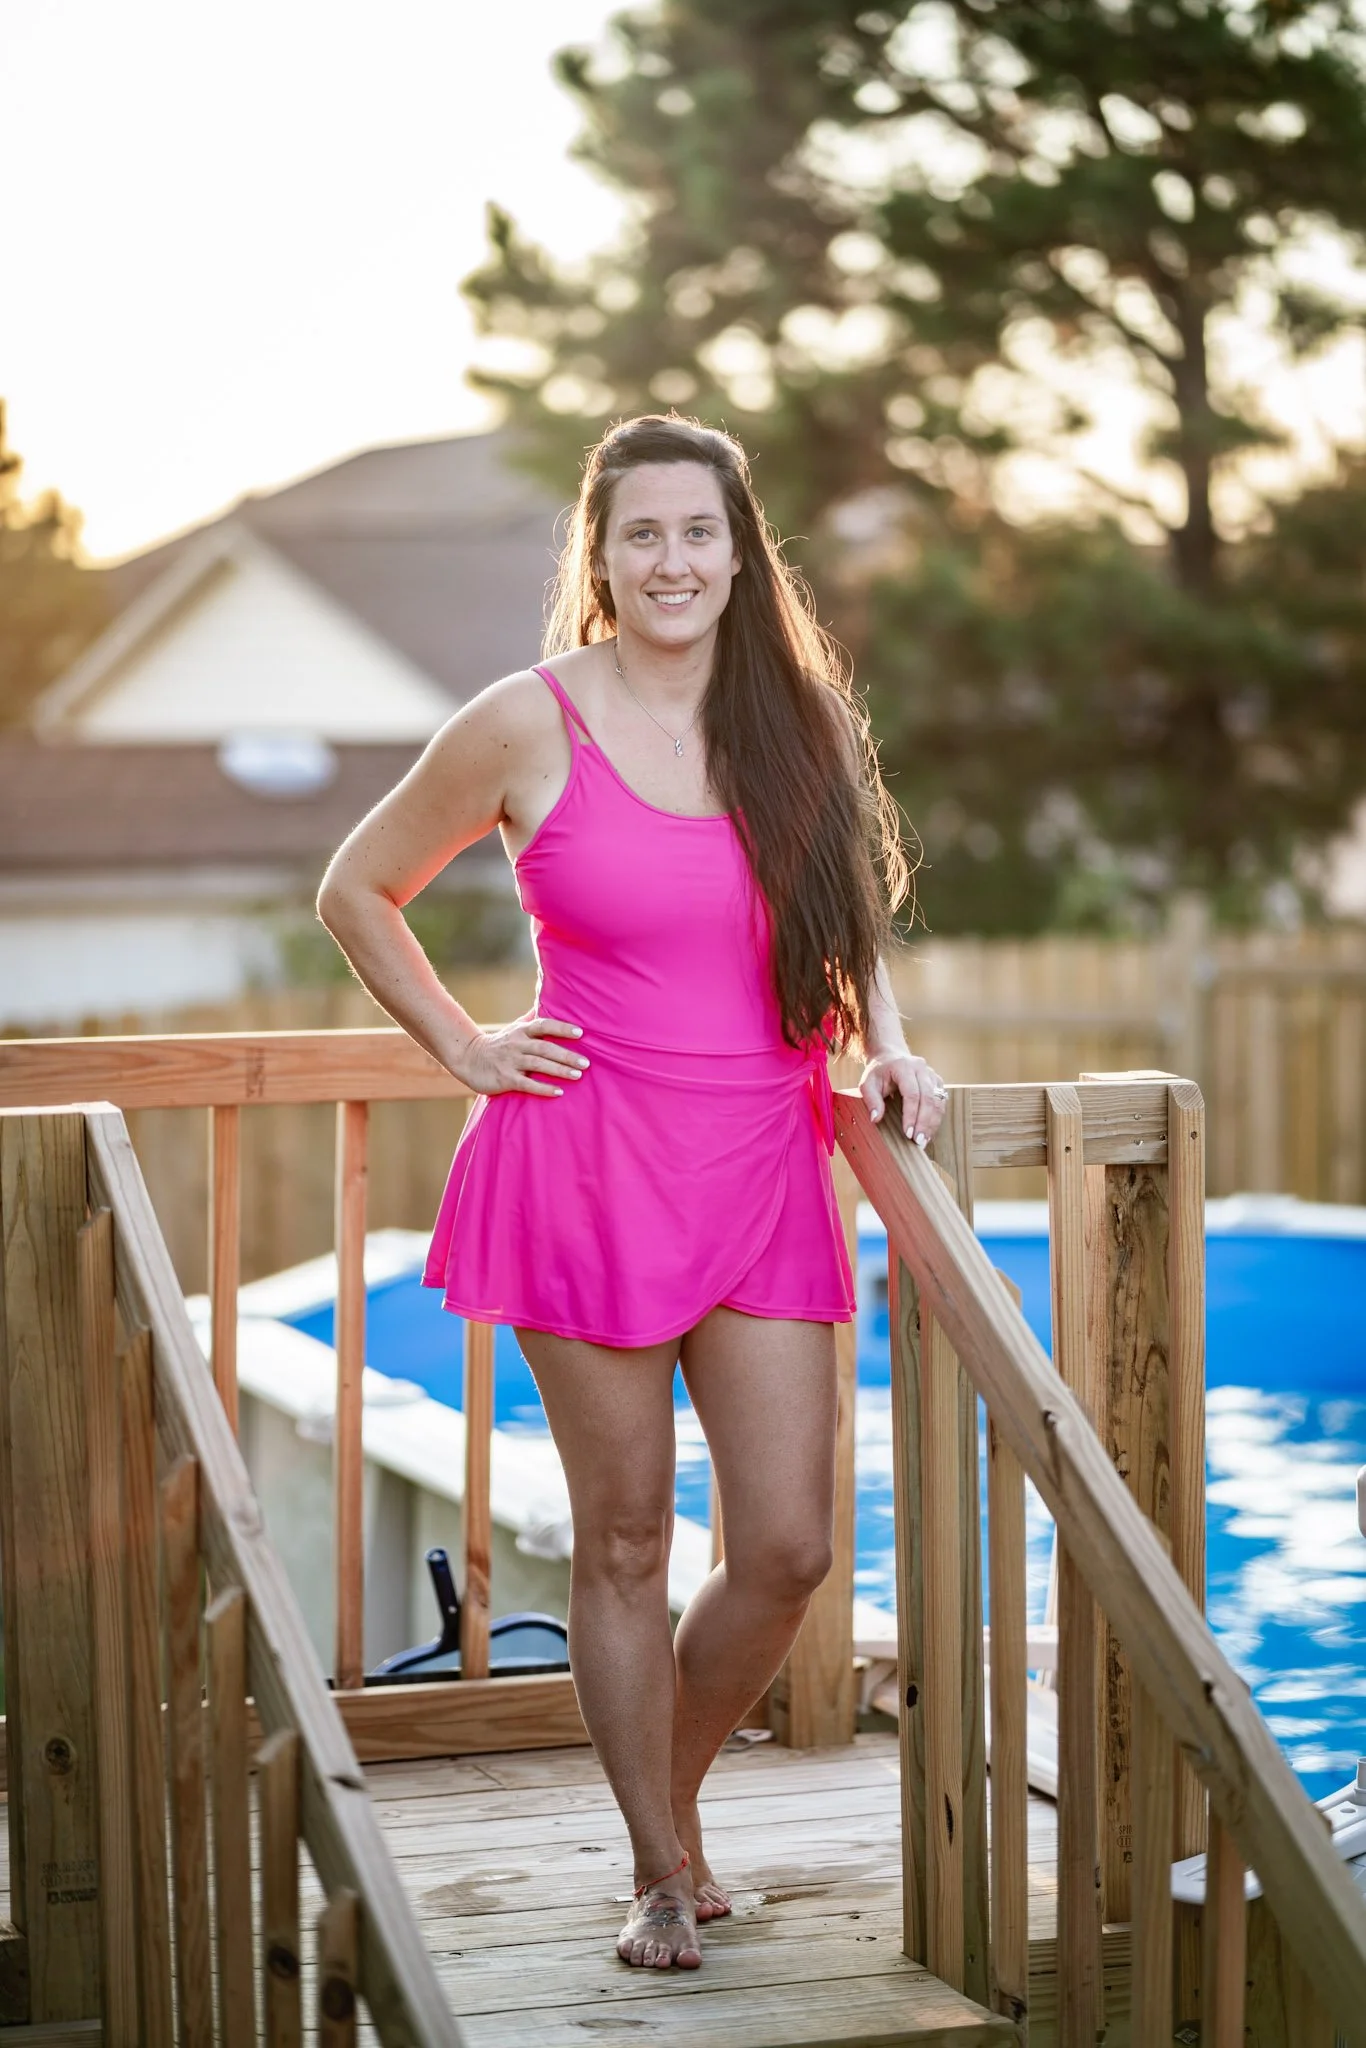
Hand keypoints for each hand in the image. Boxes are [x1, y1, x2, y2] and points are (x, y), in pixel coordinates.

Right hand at [452, 1016, 588, 1097]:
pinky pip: (527, 1084)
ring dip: (559, 1070)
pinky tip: (558, 1091)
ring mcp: (511, 1062)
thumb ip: (531, 1018)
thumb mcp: (514, 1028)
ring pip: (538, 1065)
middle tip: (586, 1063)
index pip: (544, 1026)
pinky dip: (543, 1088)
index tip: (580, 1033)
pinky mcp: (505, 1078)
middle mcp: (517, 1044)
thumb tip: (547, 998)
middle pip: (545, 1048)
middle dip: (566, 1055)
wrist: (469, 1060)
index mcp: (521, 1031)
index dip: (562, 1029)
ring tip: (578, 1075)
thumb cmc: (499, 1044)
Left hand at [859, 1048, 947, 1148]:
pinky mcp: (937, 1082)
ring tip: (925, 1140)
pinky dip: (936, 1118)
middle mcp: (921, 1069)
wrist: (890, 1057)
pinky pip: (941, 1101)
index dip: (911, 1115)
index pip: (912, 1093)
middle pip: (928, 1098)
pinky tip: (929, 1131)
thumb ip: (871, 1100)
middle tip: (919, 1141)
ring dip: (933, 1122)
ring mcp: (931, 1074)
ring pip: (938, 1101)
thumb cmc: (878, 1073)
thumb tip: (875, 1119)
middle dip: (924, 1122)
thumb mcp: (867, 1083)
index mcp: (904, 1067)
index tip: (907, 1133)